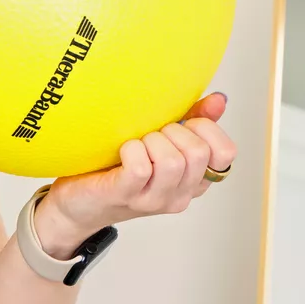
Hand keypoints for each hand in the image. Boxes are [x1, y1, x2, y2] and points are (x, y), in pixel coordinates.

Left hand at [32, 93, 235, 256]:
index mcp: (194, 180)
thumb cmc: (119, 167)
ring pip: (173, 161)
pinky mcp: (126, 196)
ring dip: (152, 140)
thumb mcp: (160, 142)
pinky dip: (132, 149)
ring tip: (138, 143)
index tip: (183, 121)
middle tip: (153, 133)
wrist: (78, 203)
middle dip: (175, 130)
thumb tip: (218, 100)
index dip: (207, 128)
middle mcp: (180, 194)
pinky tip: (123, 149)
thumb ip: (192, 121)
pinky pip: (141, 168)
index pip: (226, 154)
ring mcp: (154, 199)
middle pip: (199, 153)